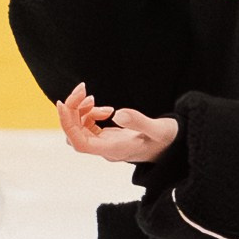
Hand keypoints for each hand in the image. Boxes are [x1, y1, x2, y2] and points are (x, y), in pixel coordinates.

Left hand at [57, 84, 179, 164]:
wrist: (176, 147)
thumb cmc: (169, 139)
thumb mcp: (159, 129)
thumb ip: (139, 122)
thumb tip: (117, 114)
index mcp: (114, 150)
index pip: (80, 143)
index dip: (67, 124)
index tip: (63, 103)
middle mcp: (106, 150)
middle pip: (75, 134)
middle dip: (73, 110)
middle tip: (83, 88)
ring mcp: (105, 145)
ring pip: (79, 130)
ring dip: (81, 110)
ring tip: (93, 98)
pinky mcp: (107, 138)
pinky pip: (88, 127)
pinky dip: (90, 114)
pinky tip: (105, 108)